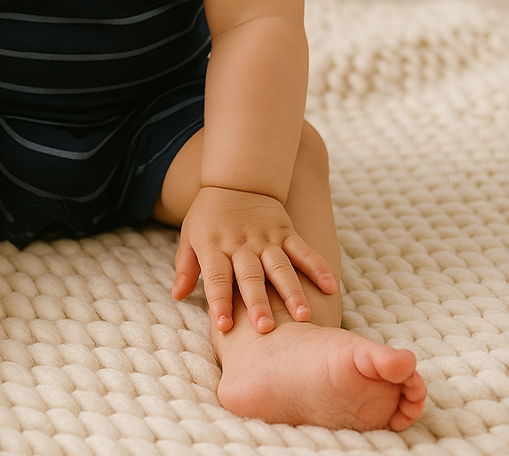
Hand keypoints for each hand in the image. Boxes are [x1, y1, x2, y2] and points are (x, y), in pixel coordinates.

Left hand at [172, 186, 337, 333]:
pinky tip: (331, 287)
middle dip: (258, 302)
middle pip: (250, 276)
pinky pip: (304, 251)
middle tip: (265, 329)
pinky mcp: (286, 232)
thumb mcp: (190, 236)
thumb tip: (177, 295)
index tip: (224, 326)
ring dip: (292, 291)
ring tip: (303, 315)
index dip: (219, 301)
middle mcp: (241, 244)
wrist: (236, 179)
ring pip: (281, 267)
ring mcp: (266, 238)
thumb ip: (185, 266)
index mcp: (215, 246)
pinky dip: (318, 267)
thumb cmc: (208, 214)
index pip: (216, 278)